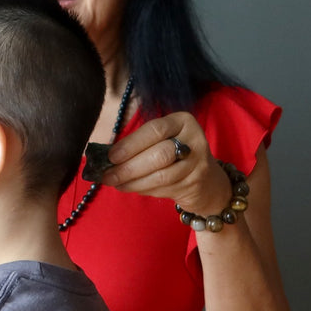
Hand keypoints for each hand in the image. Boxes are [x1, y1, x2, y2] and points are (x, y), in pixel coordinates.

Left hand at [103, 112, 230, 213]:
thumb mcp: (160, 139)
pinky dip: (143, 189)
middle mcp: (194, 140)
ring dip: (133, 182)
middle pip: (159, 155)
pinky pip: (164, 188)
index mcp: (182, 121)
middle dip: (129, 167)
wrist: (205, 179)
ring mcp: (198, 164)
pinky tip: (131, 187)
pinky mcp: (195, 184)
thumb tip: (105, 156)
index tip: (111, 156)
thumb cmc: (171, 153)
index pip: (155, 130)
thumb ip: (138, 143)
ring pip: (161, 176)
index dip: (130, 144)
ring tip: (115, 183)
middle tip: (108, 175)